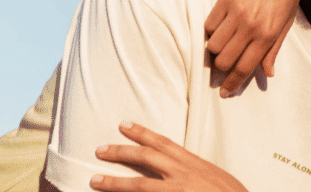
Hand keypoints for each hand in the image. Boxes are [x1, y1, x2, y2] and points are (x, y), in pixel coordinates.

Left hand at [91, 121, 248, 191]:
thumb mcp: (215, 178)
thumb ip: (196, 172)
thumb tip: (179, 169)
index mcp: (194, 164)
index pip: (164, 143)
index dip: (142, 133)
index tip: (124, 125)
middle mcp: (184, 175)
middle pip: (147, 158)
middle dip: (121, 152)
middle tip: (100, 149)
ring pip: (140, 185)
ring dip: (115, 183)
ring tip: (94, 180)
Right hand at [204, 0, 304, 96]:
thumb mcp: (286, 21)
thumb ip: (274, 49)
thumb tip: (267, 74)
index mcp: (268, 34)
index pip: (245, 68)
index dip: (233, 84)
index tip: (225, 92)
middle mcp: (251, 26)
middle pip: (226, 60)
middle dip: (220, 72)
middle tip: (219, 73)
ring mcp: (236, 12)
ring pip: (214, 45)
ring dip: (214, 52)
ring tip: (219, 50)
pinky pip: (209, 25)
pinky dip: (210, 33)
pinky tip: (217, 31)